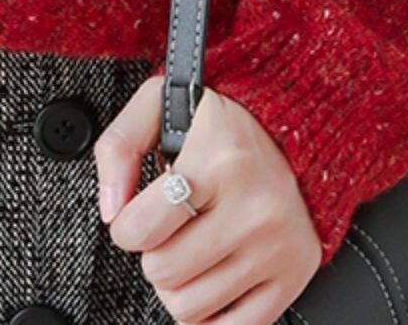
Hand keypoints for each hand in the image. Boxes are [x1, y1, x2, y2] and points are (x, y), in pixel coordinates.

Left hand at [94, 72, 321, 322]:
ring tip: (190, 250)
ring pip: (191, 309)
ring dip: (178, 285)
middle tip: (169, 229)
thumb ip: (119, 145)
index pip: (142, 228)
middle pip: (164, 273)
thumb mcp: (161, 104)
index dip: (126, 226)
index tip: (137, 215)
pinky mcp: (293, 276)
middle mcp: (253, 208)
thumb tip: (110, 208)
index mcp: (220, 160)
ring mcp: (276, 248)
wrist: (297, 130)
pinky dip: (209, 315)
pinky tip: (209, 281)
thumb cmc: (224, 123)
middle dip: (154, 253)